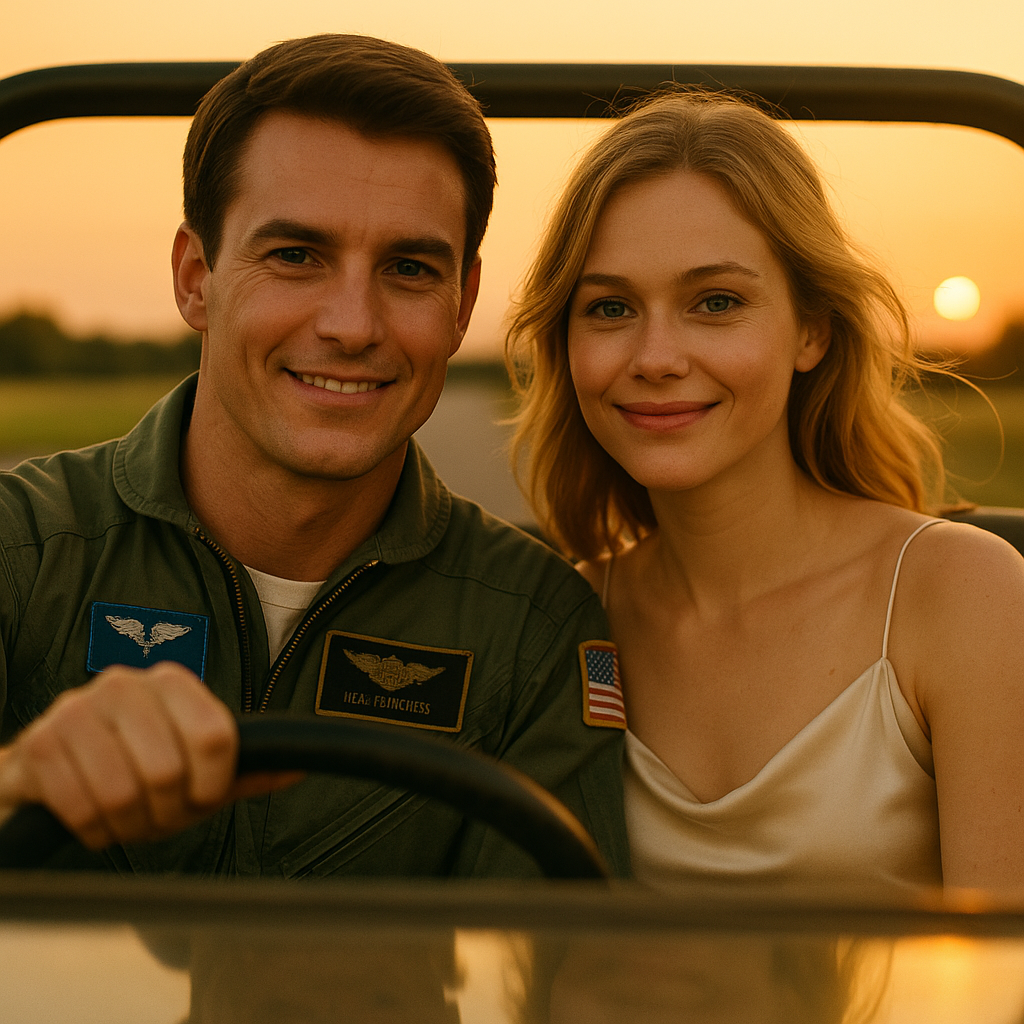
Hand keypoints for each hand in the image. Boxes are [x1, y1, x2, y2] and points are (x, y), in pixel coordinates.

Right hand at [0, 664, 300, 848]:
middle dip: (164, 814)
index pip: (215, 736)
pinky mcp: (38, 743)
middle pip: (169, 771)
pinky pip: (80, 808)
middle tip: (154, 816)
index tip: (201, 800)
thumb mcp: (194, 768)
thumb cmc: (132, 768)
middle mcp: (125, 684)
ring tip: (122, 818)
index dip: (212, 785)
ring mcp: (77, 709)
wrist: (47, 770)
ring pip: (123, 793)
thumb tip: (300, 766)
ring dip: (126, 825)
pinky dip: (92, 830)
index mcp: (172, 682)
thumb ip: (245, 768)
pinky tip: (90, 817)